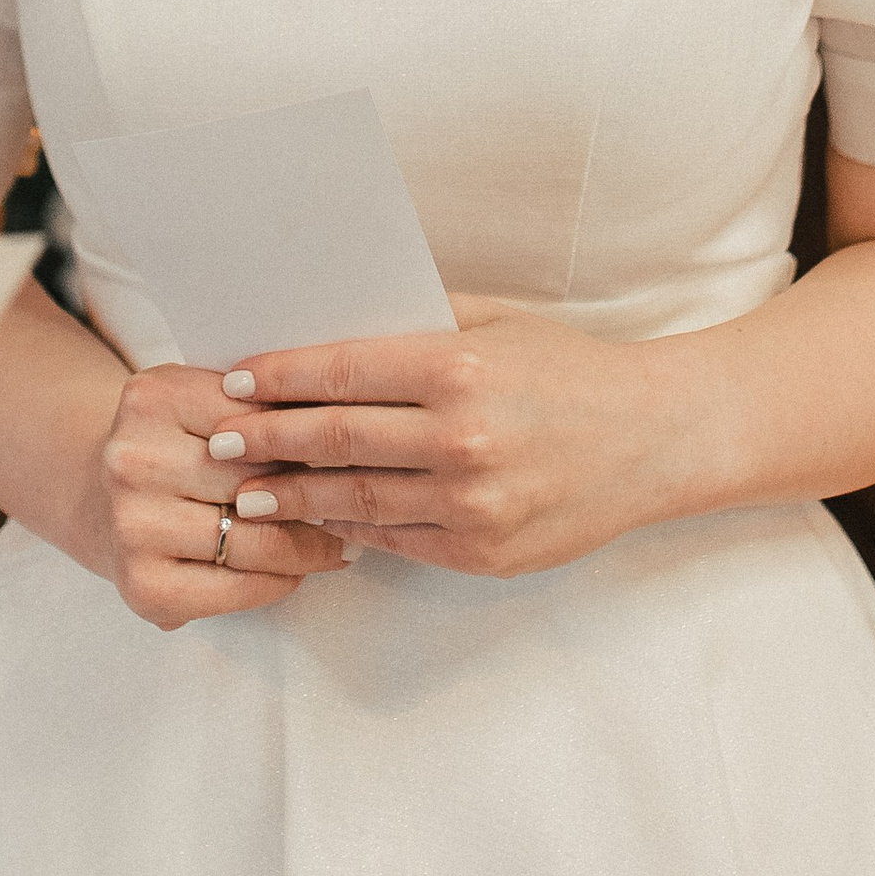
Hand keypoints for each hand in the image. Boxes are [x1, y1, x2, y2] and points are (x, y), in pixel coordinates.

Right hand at [97, 361, 352, 630]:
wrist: (95, 497)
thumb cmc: (169, 445)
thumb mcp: (198, 400)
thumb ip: (255, 407)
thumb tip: (340, 437)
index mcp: (152, 398)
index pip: (259, 416)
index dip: (310, 433)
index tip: (347, 446)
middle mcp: (133, 460)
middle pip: (260, 480)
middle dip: (315, 493)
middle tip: (354, 499)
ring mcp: (133, 526)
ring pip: (255, 541)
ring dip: (308, 547)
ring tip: (335, 543)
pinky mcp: (142, 585)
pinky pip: (236, 588)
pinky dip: (276, 582)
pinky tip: (294, 572)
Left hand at [209, 299, 688, 578]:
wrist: (656, 439)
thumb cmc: (571, 368)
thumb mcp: (497, 322)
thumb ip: (418, 323)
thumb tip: (332, 327)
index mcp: (458, 368)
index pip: (341, 371)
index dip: (279, 377)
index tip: (234, 380)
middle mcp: (460, 438)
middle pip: (335, 438)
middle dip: (265, 439)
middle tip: (217, 439)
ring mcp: (471, 503)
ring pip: (355, 500)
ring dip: (293, 495)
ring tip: (247, 489)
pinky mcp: (483, 552)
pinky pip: (397, 540)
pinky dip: (352, 529)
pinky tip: (322, 518)